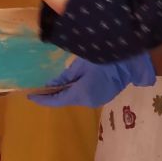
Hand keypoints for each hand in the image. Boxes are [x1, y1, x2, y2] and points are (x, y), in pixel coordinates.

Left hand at [28, 54, 154, 107]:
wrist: (130, 61)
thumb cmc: (103, 58)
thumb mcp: (81, 64)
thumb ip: (65, 76)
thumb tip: (50, 84)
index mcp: (81, 94)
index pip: (57, 100)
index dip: (43, 99)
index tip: (31, 97)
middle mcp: (88, 101)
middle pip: (67, 99)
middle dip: (53, 95)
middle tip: (40, 89)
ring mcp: (97, 100)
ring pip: (76, 97)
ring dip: (65, 92)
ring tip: (52, 85)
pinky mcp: (104, 96)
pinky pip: (85, 95)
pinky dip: (76, 91)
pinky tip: (70, 84)